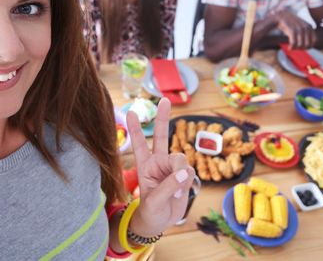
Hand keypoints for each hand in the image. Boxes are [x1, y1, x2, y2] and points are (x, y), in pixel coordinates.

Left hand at [125, 98, 194, 236]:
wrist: (160, 222)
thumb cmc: (151, 211)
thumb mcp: (155, 201)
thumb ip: (169, 186)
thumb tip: (185, 171)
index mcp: (145, 166)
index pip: (139, 144)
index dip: (135, 129)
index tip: (131, 112)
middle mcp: (158, 162)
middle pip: (161, 136)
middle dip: (163, 117)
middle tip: (164, 99)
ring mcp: (171, 168)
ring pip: (181, 160)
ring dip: (181, 175)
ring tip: (176, 194)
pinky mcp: (184, 175)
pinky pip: (190, 172)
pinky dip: (187, 184)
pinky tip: (181, 195)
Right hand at [276, 9, 316, 48]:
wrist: (281, 16)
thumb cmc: (291, 23)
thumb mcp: (301, 26)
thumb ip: (306, 33)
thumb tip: (309, 46)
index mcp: (309, 27)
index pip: (314, 41)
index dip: (309, 46)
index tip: (303, 48)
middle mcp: (306, 28)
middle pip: (307, 44)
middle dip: (302, 48)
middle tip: (296, 48)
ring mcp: (299, 29)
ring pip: (300, 45)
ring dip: (296, 48)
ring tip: (292, 47)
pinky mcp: (292, 30)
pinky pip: (293, 43)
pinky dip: (291, 47)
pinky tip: (289, 48)